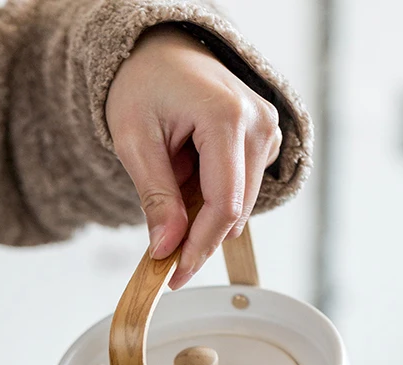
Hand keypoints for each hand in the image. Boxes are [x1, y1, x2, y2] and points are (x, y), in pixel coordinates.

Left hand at [106, 26, 281, 287]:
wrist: (160, 50)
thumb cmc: (143, 85)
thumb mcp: (134, 142)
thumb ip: (155, 197)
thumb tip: (167, 249)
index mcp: (227, 118)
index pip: (223, 205)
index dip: (199, 248)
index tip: (174, 276)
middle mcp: (259, 123)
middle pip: (236, 212)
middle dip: (199, 240)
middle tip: (161, 255)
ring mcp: (268, 129)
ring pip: (241, 206)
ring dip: (204, 216)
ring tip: (172, 190)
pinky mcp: (265, 138)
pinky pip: (242, 190)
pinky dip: (214, 200)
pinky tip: (189, 180)